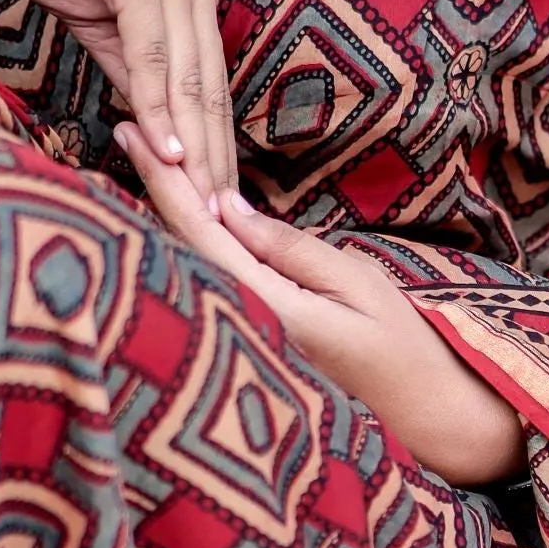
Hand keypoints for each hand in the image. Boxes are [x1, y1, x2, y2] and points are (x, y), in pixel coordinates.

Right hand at [0, 0, 236, 211]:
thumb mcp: (94, 13)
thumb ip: (128, 61)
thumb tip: (151, 118)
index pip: (208, 80)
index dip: (212, 142)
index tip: (214, 199)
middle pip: (210, 86)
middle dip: (215, 159)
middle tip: (221, 223)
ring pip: (190, 75)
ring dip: (196, 146)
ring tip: (201, 204)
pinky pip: (154, 48)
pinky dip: (160, 103)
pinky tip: (166, 149)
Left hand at [112, 126, 524, 486]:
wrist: (422, 417)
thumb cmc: (399, 346)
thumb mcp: (356, 282)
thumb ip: (288, 248)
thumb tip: (225, 207)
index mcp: (266, 307)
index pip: (198, 232)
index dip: (164, 180)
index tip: (135, 133)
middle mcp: (240, 327)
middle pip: (178, 248)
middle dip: (151, 189)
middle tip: (126, 130)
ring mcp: (239, 341)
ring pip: (187, 267)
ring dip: (163, 216)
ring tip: (139, 163)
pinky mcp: (247, 346)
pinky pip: (205, 286)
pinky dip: (187, 248)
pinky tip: (174, 222)